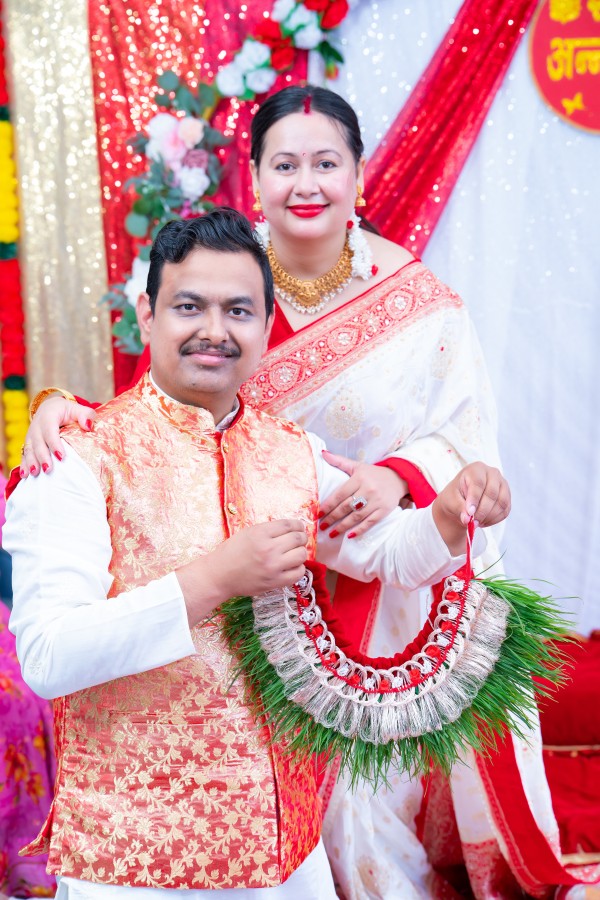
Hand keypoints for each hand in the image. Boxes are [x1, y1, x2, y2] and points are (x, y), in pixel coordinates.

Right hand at [21, 396, 94, 476]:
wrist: (49, 408)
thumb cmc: (66, 411)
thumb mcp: (76, 408)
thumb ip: (85, 415)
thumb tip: (88, 426)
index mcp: (48, 417)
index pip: (50, 431)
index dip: (54, 444)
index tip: (61, 457)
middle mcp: (36, 426)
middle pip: (38, 443)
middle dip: (42, 457)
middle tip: (48, 469)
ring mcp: (30, 435)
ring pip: (29, 449)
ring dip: (31, 462)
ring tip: (36, 474)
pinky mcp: (28, 443)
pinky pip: (24, 454)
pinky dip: (24, 464)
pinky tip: (25, 475)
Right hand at [176, 519, 307, 625]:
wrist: (219, 575)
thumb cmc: (232, 552)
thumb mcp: (248, 533)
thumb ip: (269, 530)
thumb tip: (291, 529)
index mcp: (260, 533)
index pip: (289, 524)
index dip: (298, 525)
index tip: (299, 527)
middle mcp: (269, 549)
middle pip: (298, 539)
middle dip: (301, 538)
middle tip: (299, 540)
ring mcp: (273, 566)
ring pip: (301, 555)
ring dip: (301, 552)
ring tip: (294, 553)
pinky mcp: (275, 581)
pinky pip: (299, 573)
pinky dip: (298, 568)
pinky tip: (291, 566)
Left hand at [318, 450, 408, 538]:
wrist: (398, 478)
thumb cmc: (373, 474)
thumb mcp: (357, 465)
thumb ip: (339, 461)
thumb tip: (322, 454)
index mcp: (359, 478)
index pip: (340, 494)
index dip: (328, 505)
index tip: (318, 513)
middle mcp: (368, 489)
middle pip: (346, 506)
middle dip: (332, 517)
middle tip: (321, 526)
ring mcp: (377, 501)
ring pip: (357, 516)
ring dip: (343, 526)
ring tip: (331, 533)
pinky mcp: (384, 510)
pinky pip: (370, 522)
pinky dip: (360, 530)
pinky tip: (349, 536)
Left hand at [433, 462, 510, 554]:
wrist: (461, 500)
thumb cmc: (455, 496)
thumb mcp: (451, 500)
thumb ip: (459, 507)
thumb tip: (467, 519)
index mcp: (476, 469)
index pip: (478, 483)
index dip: (475, 499)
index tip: (469, 513)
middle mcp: (492, 473)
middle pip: (492, 493)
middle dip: (482, 511)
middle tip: (472, 522)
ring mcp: (502, 485)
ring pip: (501, 503)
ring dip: (489, 516)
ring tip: (476, 523)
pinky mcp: (507, 497)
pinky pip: (505, 511)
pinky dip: (494, 520)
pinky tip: (483, 522)